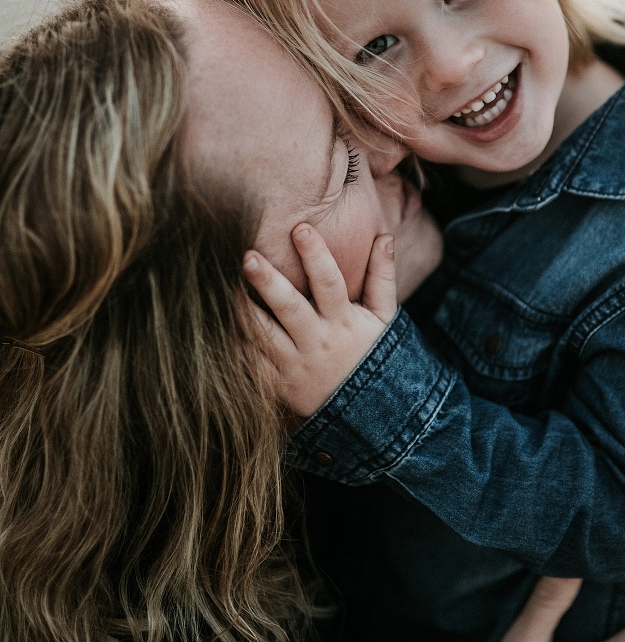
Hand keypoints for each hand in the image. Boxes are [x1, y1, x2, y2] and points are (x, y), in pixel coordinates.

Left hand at [243, 224, 397, 418]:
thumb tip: (386, 237)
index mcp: (344, 321)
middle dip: (267, 281)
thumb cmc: (372, 352)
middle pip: (288, 307)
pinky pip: (250, 363)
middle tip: (248, 256)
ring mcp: (295, 365)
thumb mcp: (385, 317)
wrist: (367, 413)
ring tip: (229, 286)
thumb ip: (383, 276)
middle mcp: (317, 342)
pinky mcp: (277, 385)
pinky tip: (222, 322)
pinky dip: (236, 342)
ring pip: (263, 334)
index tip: (301, 228)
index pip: (329, 283)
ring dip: (244, 310)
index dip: (316, 255)